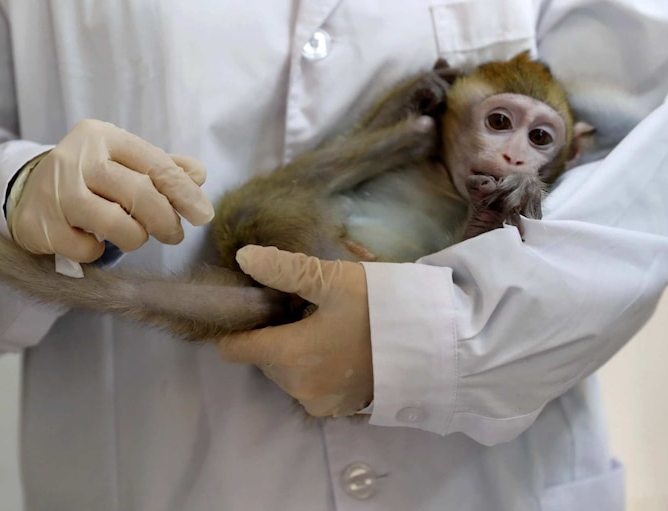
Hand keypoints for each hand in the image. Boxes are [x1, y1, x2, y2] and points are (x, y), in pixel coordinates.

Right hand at [8, 119, 212, 261]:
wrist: (28, 192)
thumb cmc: (90, 178)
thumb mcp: (125, 162)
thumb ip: (163, 167)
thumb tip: (198, 175)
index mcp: (103, 136)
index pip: (155, 164)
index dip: (184, 192)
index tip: (203, 215)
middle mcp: (76, 158)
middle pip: (138, 193)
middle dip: (165, 220)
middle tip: (174, 235)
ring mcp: (55, 191)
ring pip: (115, 222)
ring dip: (135, 238)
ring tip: (135, 237)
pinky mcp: (39, 224)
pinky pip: (85, 248)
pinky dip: (98, 251)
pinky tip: (94, 240)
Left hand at [217, 245, 373, 416]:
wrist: (433, 345)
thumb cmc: (381, 308)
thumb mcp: (334, 279)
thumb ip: (285, 269)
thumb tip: (244, 258)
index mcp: (288, 355)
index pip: (235, 348)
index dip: (238, 325)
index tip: (256, 305)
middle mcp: (296, 387)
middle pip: (262, 357)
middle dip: (274, 332)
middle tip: (303, 307)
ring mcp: (318, 402)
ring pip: (284, 371)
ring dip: (293, 350)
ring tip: (324, 324)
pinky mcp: (338, 410)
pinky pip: (308, 385)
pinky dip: (313, 367)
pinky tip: (337, 347)